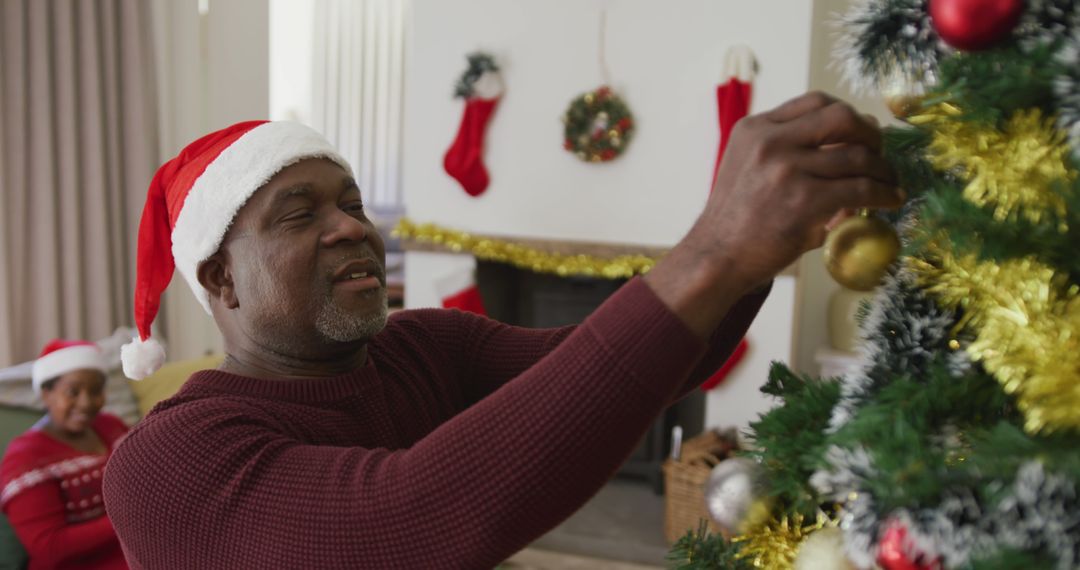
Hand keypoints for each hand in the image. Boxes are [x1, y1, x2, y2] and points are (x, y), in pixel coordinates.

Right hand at [693, 91, 901, 289]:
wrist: (716, 258)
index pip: (814, 103)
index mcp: (755, 129)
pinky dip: (883, 194)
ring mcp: (788, 169)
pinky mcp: (805, 200)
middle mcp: (771, 141)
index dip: (846, 114)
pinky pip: (860, 189)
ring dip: (882, 170)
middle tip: (879, 151)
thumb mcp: (750, 169)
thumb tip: (851, 149)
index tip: (859, 132)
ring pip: (857, 156)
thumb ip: (789, 154)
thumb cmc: (735, 221)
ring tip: (889, 183)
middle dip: (869, 133)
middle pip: (841, 116)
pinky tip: (890, 200)